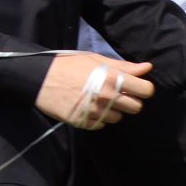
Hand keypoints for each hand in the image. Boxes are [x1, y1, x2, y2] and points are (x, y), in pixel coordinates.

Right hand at [35, 53, 152, 128]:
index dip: (142, 88)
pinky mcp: (84, 121)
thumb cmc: (68, 65)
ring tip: (98, 100)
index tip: (133, 87)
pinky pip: (101, 125)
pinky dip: (97, 118)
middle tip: (115, 94)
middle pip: (136, 107)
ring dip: (112, 110)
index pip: (146, 90)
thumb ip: (123, 65)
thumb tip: (147, 67)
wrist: (38, 78)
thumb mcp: (94, 59)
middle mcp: (106, 96)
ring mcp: (95, 111)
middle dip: (128, 101)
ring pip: (119, 118)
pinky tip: (87, 108)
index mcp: (111, 78)